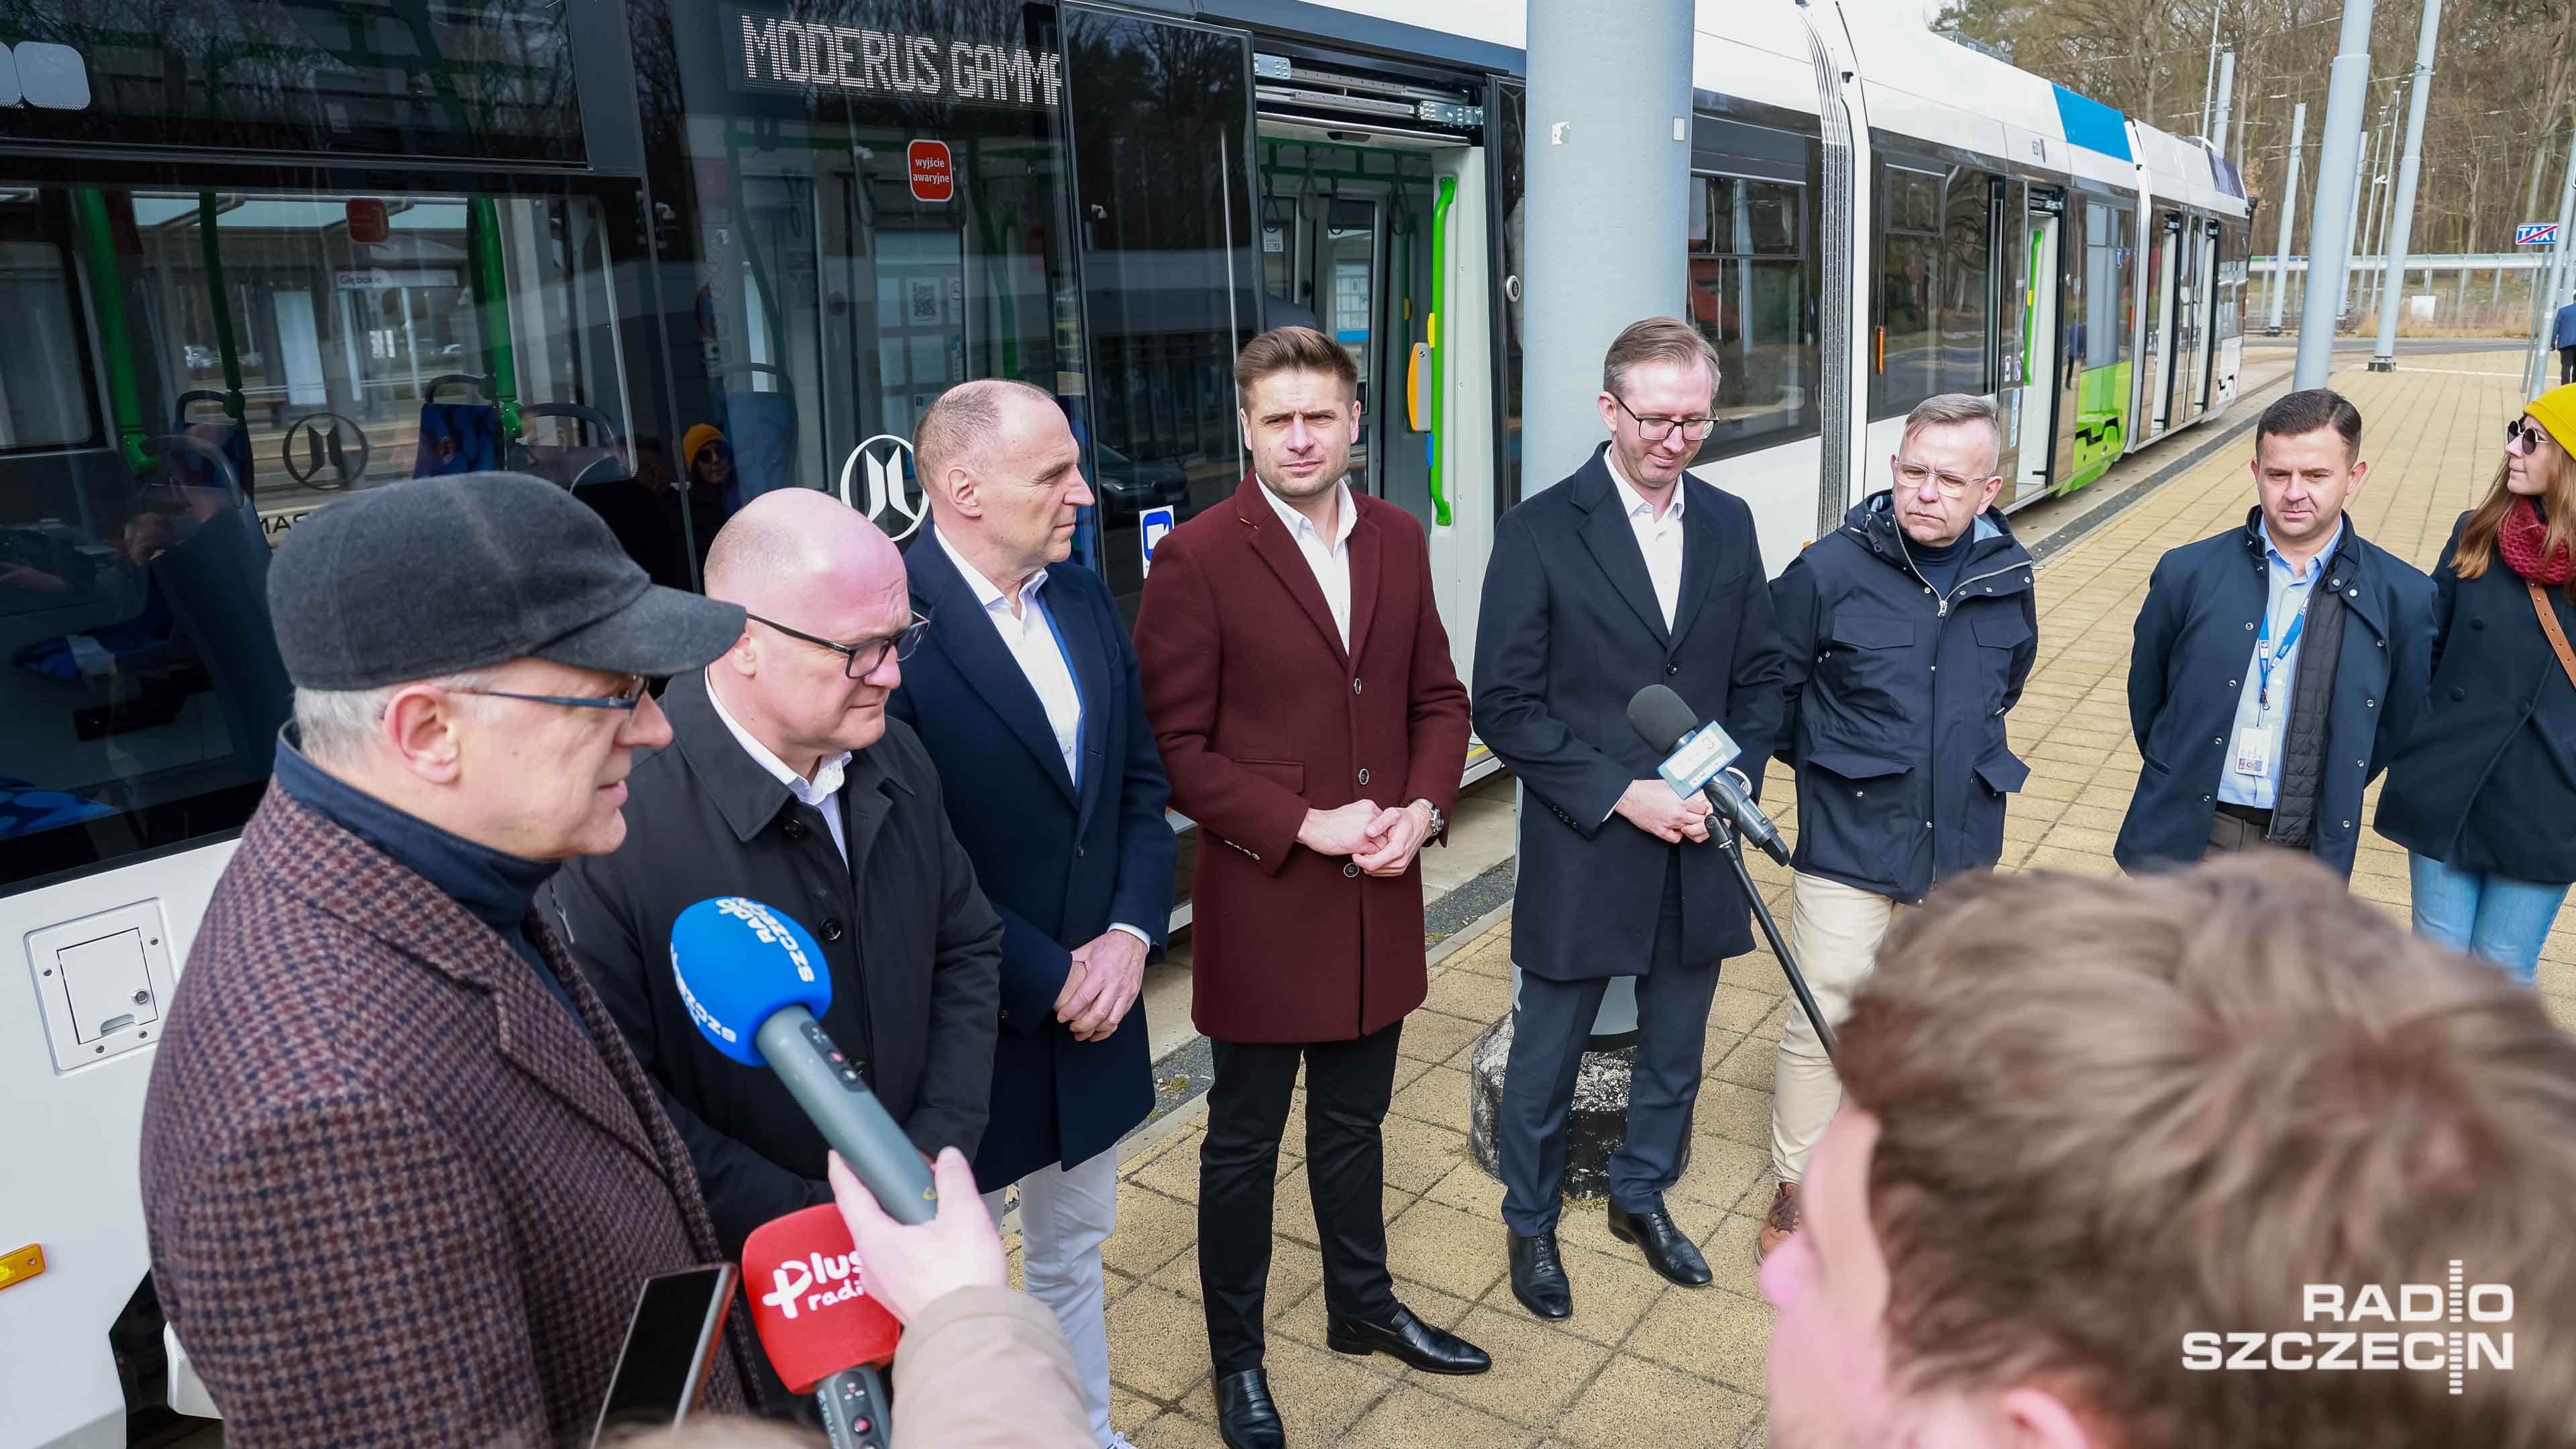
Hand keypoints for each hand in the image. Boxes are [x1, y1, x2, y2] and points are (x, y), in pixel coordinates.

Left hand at [826, 1147, 1005, 1325]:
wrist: (972, 1336)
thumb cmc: (962, 1280)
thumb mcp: (964, 1216)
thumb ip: (953, 1181)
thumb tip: (947, 1158)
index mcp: (875, 1240)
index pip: (849, 1196)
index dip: (843, 1171)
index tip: (837, 1156)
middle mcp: (870, 1265)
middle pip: (868, 1218)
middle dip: (885, 1195)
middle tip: (909, 1178)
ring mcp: (883, 1287)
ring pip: (884, 1242)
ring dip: (900, 1223)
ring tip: (933, 1212)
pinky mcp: (899, 1301)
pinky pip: (896, 1263)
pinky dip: (909, 1245)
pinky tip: (937, 1244)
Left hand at [1059, 929, 1147, 1040]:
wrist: (1132, 941)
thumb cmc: (1109, 946)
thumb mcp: (1086, 950)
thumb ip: (1072, 962)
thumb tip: (1056, 971)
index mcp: (1100, 973)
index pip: (1083, 998)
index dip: (1070, 1011)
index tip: (1061, 1017)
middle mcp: (1114, 985)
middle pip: (1098, 1014)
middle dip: (1082, 1026)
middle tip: (1072, 1027)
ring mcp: (1125, 992)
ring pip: (1112, 1019)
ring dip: (1097, 1030)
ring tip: (1085, 1034)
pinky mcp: (1131, 996)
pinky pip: (1121, 1017)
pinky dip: (1110, 1026)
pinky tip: (1100, 1029)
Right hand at [1297, 798, 1381, 856]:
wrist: (1315, 827)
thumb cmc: (1331, 822)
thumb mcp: (1353, 811)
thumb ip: (1367, 818)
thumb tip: (1378, 829)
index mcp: (1369, 805)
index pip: (1385, 822)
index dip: (1380, 831)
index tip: (1372, 836)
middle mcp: (1370, 815)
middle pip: (1387, 832)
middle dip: (1379, 840)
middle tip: (1369, 844)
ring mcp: (1367, 829)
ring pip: (1383, 844)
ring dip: (1375, 849)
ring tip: (1363, 849)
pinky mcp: (1361, 843)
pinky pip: (1375, 853)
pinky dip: (1368, 855)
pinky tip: (1358, 852)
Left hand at [1353, 801, 1431, 875]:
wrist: (1419, 824)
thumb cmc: (1406, 819)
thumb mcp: (1392, 814)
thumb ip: (1379, 822)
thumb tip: (1368, 832)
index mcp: (1397, 849)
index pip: (1372, 864)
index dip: (1359, 860)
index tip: (1355, 852)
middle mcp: (1400, 861)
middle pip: (1372, 869)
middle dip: (1363, 860)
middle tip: (1361, 848)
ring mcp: (1400, 867)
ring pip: (1375, 872)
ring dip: (1369, 862)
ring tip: (1369, 849)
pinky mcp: (1399, 869)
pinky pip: (1381, 872)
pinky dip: (1375, 864)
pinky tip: (1376, 853)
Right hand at [1613, 779, 1710, 843]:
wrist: (1631, 797)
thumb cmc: (1647, 790)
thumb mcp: (1670, 785)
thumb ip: (1683, 791)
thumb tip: (1693, 791)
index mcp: (1681, 800)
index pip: (1703, 809)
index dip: (1701, 809)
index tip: (1699, 809)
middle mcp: (1677, 813)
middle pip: (1699, 821)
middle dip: (1697, 819)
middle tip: (1693, 816)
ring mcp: (1669, 823)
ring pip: (1688, 830)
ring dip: (1687, 826)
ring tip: (1681, 820)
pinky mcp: (1660, 831)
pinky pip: (1676, 838)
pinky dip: (1676, 834)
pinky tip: (1673, 828)